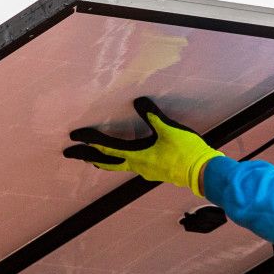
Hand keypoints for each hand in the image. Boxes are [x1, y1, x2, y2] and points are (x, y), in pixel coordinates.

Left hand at [65, 98, 224, 192]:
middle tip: (69, 153)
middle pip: (106, 162)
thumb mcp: (169, 129)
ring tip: (93, 159)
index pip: (106, 147)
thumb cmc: (187, 152)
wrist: (204, 172)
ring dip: (102, 160)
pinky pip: (130, 166)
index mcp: (137, 155)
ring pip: (117, 166)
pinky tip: (125, 159)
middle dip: (87, 156)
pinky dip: (119, 161)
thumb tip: (139, 101)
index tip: (73, 137)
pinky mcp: (155, 171)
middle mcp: (137, 166)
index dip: (89, 140)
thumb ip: (152, 115)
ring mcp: (146, 171)